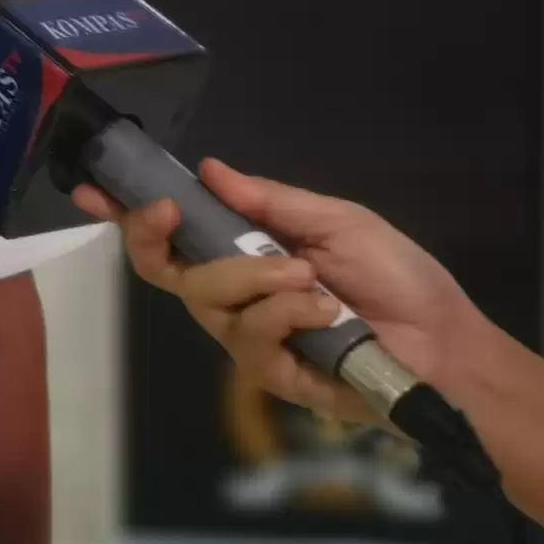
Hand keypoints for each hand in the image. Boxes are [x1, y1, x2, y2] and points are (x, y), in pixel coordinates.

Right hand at [72, 160, 512, 423]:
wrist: (447, 346)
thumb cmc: (401, 279)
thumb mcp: (339, 222)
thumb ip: (271, 201)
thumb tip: (211, 169)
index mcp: (250, 254)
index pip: (176, 237)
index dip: (130, 217)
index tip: (96, 189)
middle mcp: (238, 297)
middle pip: (166, 270)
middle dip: (157, 238)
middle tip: (170, 212)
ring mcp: (252, 337)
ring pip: (205, 301)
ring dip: (253, 280)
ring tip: (309, 279)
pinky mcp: (273, 374)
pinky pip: (249, 337)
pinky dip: (285, 315)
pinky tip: (324, 314)